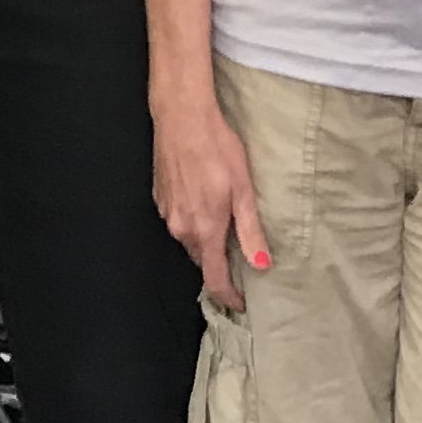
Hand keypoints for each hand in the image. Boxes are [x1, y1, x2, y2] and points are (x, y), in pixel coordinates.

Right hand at [152, 86, 270, 312]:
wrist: (182, 118)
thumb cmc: (217, 149)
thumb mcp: (244, 190)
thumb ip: (251, 231)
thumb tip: (261, 265)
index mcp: (204, 230)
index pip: (214, 278)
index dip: (228, 296)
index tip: (240, 304)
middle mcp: (181, 228)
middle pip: (201, 258)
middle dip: (218, 261)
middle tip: (238, 252)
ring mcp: (167, 213)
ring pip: (188, 238)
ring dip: (204, 237)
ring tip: (222, 218)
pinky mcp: (159, 197)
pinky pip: (178, 219)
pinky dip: (192, 217)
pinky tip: (203, 196)